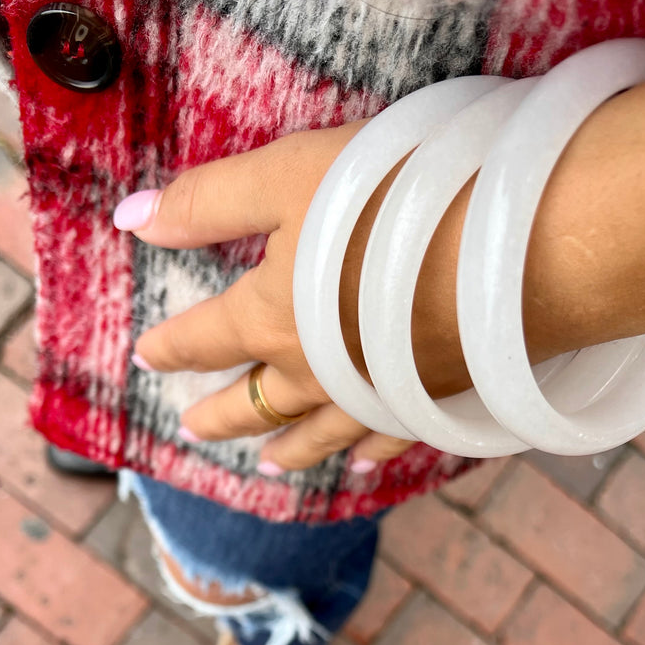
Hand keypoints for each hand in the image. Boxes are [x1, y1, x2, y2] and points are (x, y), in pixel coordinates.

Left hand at [116, 122, 466, 473]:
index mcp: (270, 319)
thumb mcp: (286, 177)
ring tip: (267, 467)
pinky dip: (369, 454)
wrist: (515, 248)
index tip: (146, 358)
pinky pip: (387, 439)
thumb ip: (208, 202)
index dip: (171, 347)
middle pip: (255, 401)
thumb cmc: (392, 199)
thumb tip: (130, 221)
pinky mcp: (427, 398)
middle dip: (221, 414)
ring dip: (289, 450)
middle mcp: (315, 371)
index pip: (204, 339)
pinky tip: (363, 467)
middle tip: (194, 432)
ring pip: (317, 434)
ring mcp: (372, 393)